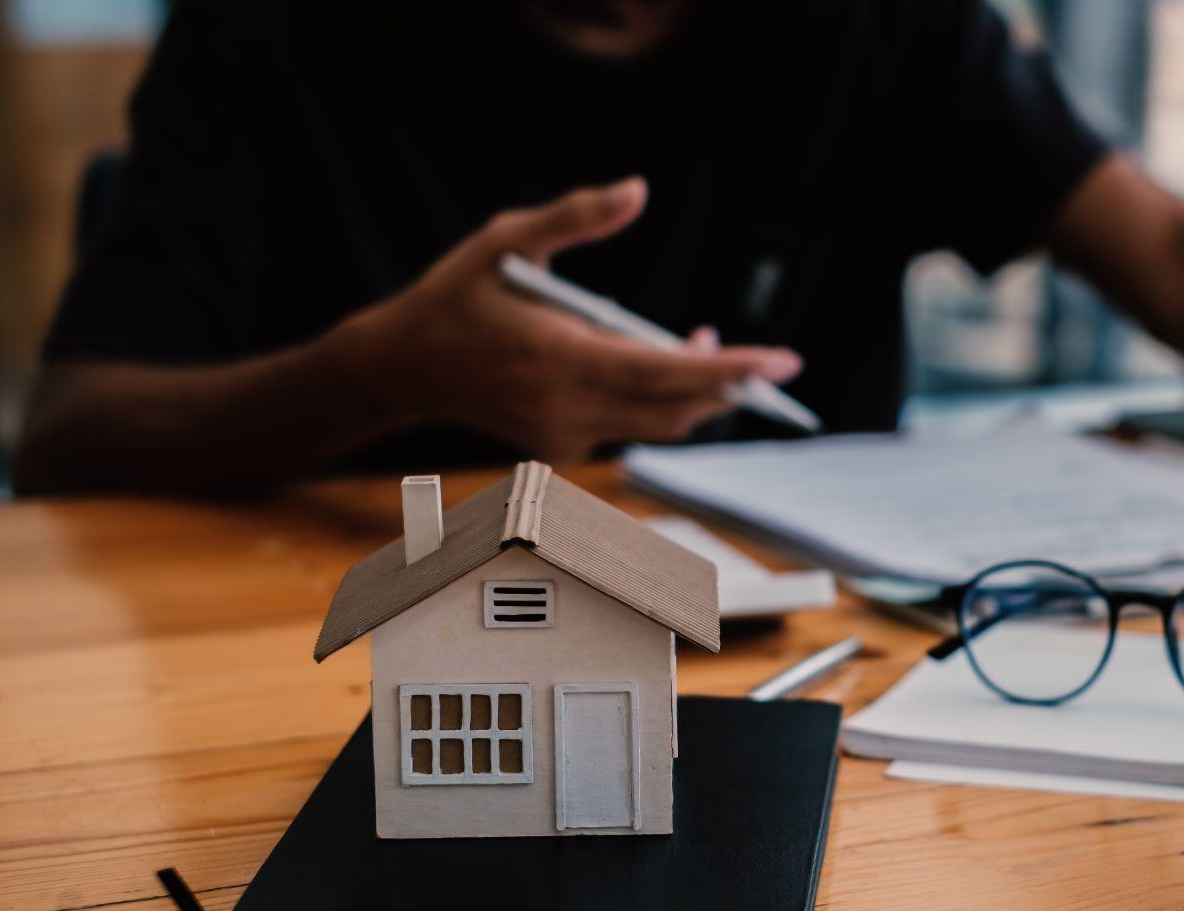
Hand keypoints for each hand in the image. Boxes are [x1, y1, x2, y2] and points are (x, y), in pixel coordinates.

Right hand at [340, 177, 800, 462]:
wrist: (401, 368)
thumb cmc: (457, 295)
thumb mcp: (508, 239)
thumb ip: (576, 216)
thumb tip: (638, 189)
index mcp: (562, 356)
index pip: (667, 370)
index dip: (731, 370)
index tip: (783, 362)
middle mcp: (569, 405)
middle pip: (677, 407)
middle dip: (730, 387)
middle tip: (769, 363)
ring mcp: (565, 434)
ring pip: (658, 424)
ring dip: (696, 394)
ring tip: (714, 352)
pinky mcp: (559, 447)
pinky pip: (627, 427)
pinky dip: (656, 402)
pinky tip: (660, 366)